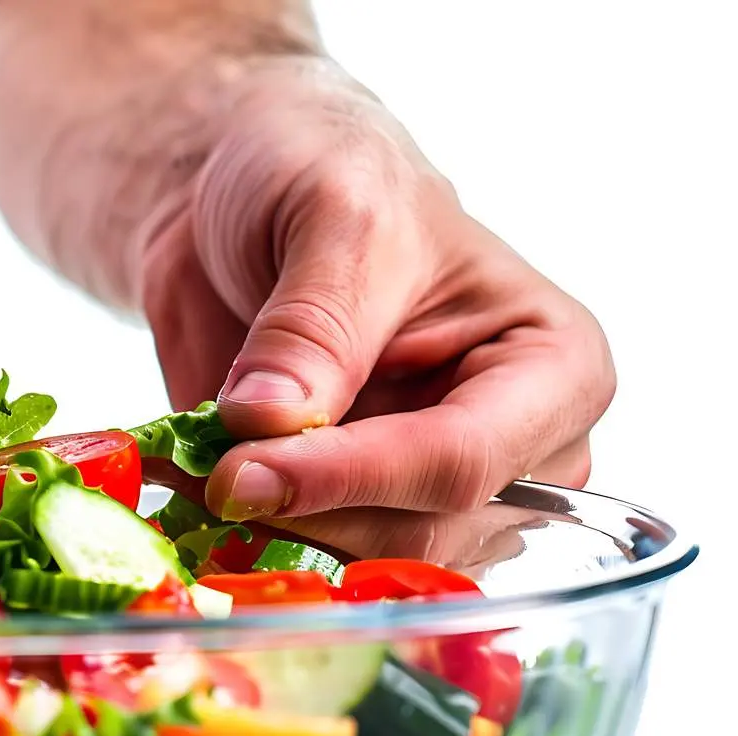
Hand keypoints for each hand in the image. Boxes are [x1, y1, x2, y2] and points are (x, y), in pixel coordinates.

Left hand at [138, 59, 614, 519]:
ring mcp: (422, 488)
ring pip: (360, 562)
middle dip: (307, 511)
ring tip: (194, 464)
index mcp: (550, 367)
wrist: (238, 193)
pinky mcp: (345, 509)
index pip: (466, 458)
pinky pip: (299, 556)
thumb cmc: (324, 171)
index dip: (355, 477)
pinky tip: (186, 486)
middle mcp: (508, 449)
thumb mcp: (333, 214)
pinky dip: (235, 536)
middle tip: (212, 472)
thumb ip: (312, 325)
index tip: (247, 471)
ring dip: (266, 529)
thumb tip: (272, 424)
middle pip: (419, 533)